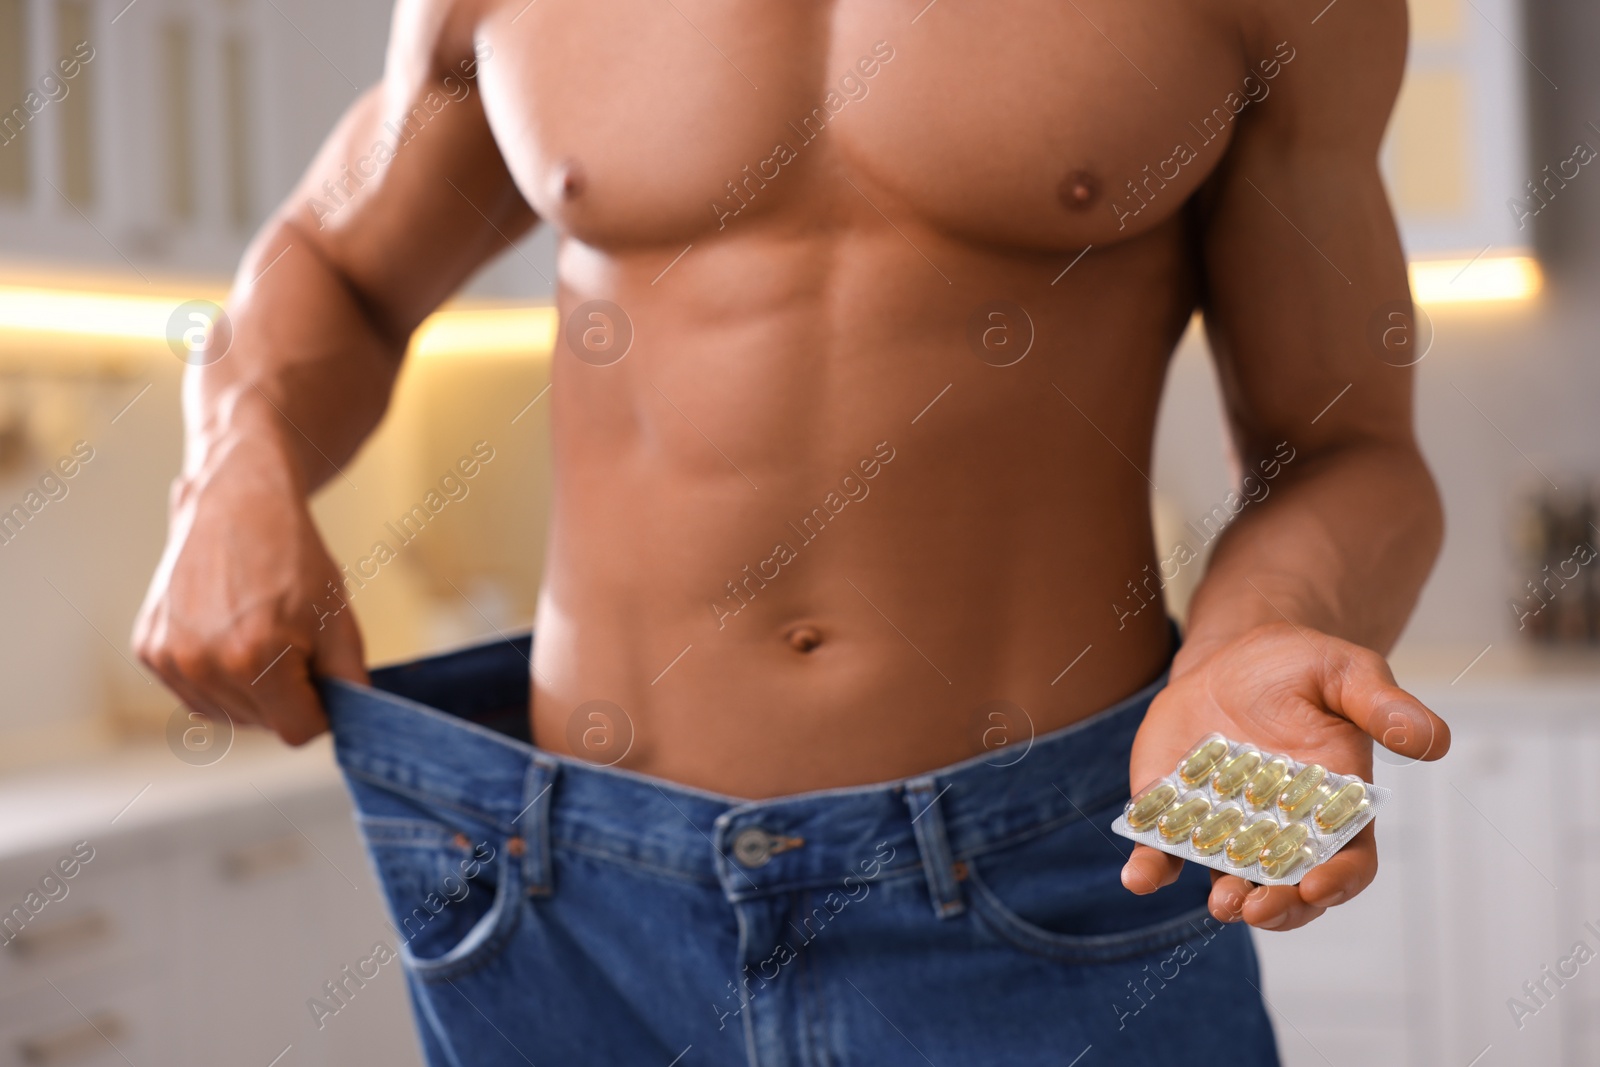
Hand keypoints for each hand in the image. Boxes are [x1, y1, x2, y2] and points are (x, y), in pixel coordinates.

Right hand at [133, 440, 365, 744]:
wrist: (239, 505)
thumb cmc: (294, 560)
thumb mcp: (339, 619)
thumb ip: (349, 680)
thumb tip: (353, 721)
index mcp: (256, 658)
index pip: (298, 730)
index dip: (320, 710)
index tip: (322, 677)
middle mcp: (204, 664)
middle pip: (263, 724)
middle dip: (287, 696)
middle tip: (292, 644)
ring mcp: (170, 659)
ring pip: (227, 715)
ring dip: (252, 693)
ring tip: (261, 637)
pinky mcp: (148, 650)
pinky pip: (194, 694)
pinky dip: (218, 680)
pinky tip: (230, 637)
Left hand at [1123, 621, 1448, 930]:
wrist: (1233, 657)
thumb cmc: (1301, 668)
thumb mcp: (1347, 674)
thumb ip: (1385, 708)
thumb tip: (1433, 741)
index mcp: (1335, 808)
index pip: (1346, 862)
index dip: (1336, 881)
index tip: (1317, 884)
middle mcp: (1282, 831)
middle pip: (1290, 889)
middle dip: (1278, 905)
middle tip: (1257, 906)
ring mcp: (1228, 828)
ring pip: (1231, 882)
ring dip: (1227, 898)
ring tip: (1221, 902)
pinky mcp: (1177, 814)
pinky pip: (1164, 852)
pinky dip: (1152, 869)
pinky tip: (1141, 875)